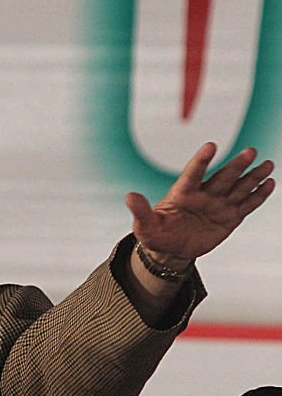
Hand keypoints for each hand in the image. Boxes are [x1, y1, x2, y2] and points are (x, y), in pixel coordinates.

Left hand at [125, 142, 273, 262]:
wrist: (171, 249)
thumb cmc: (156, 234)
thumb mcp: (145, 226)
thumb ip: (140, 211)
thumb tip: (129, 196)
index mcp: (182, 193)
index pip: (193, 173)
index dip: (201, 161)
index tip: (210, 146)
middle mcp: (203, 194)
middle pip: (222, 178)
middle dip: (236, 166)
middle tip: (250, 152)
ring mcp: (218, 204)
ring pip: (238, 188)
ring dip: (252, 176)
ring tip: (267, 164)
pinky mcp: (230, 217)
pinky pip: (246, 205)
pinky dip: (258, 195)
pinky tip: (269, 183)